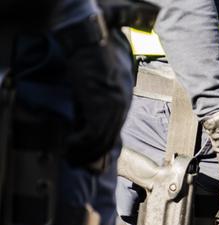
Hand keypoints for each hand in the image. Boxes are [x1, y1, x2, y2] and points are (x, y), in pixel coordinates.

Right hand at [62, 22, 130, 165]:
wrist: (90, 43)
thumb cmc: (93, 61)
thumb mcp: (99, 88)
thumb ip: (97, 107)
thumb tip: (87, 127)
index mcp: (123, 105)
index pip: (114, 135)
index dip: (100, 150)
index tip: (89, 158)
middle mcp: (121, 109)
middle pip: (108, 141)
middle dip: (92, 156)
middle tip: (77, 162)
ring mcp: (113, 108)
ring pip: (100, 140)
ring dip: (84, 152)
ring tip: (71, 155)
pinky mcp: (100, 105)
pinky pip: (92, 132)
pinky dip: (80, 142)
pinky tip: (70, 143)